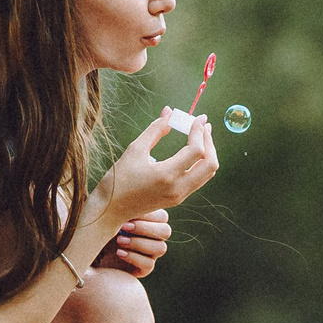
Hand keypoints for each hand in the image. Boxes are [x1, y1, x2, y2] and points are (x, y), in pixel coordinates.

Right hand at [94, 106, 217, 223]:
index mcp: (166, 175)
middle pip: (210, 164)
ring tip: (201, 135)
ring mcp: (179, 196)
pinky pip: (199, 179)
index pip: (196, 150)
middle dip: (209, 141)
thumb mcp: (135, 149)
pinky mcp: (178, 199)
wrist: (111, 210)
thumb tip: (169, 112)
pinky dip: (201, 163)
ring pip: (208, 173)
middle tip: (203, 125)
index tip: (198, 117)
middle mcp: (177, 188)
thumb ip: (155, 129)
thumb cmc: (119, 179)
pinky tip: (193, 150)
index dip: (199, 131)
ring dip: (208, 152)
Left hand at [96, 208, 170, 276]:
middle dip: (145, 228)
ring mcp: (151, 253)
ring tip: (119, 240)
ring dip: (139, 243)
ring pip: (160, 248)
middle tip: (124, 226)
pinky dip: (134, 257)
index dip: (149, 215)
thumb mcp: (107, 214)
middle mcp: (155, 236)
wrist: (90, 249)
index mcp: (150, 220)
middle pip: (165, 231)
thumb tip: (124, 191)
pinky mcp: (144, 268)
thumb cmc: (99, 226)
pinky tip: (119, 253)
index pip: (162, 216)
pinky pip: (149, 264)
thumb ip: (119, 204)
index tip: (127, 212)